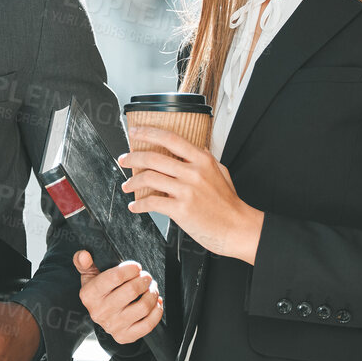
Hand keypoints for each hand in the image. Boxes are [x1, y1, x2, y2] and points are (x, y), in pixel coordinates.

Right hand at [73, 250, 162, 343]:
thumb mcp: (89, 275)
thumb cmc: (99, 292)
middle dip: (144, 279)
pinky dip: (156, 311)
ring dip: (152, 293)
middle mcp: (100, 312)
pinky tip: (156, 303)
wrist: (101, 317)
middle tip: (146, 277)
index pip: (115, 277)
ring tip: (151, 288)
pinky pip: (148, 324)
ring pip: (143, 306)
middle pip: (132, 290)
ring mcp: (113, 326)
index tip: (136, 267)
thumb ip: (84, 262)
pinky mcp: (125, 336)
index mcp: (90, 294)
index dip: (131, 269)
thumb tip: (84, 255)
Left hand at [119, 126, 263, 262]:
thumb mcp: (221, 172)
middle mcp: (194, 172)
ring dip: (132, 182)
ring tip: (127, 186)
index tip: (135, 132)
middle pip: (153, 157)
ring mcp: (187, 190)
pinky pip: (151, 203)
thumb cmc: (228, 204)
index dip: (148, 133)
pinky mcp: (181, 209)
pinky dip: (139, 205)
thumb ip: (204, 159)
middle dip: (132, 158)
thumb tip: (192, 148)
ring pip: (149, 178)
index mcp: (202, 160)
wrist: (237, 228)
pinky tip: (135, 206)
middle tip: (124, 160)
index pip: (170, 138)